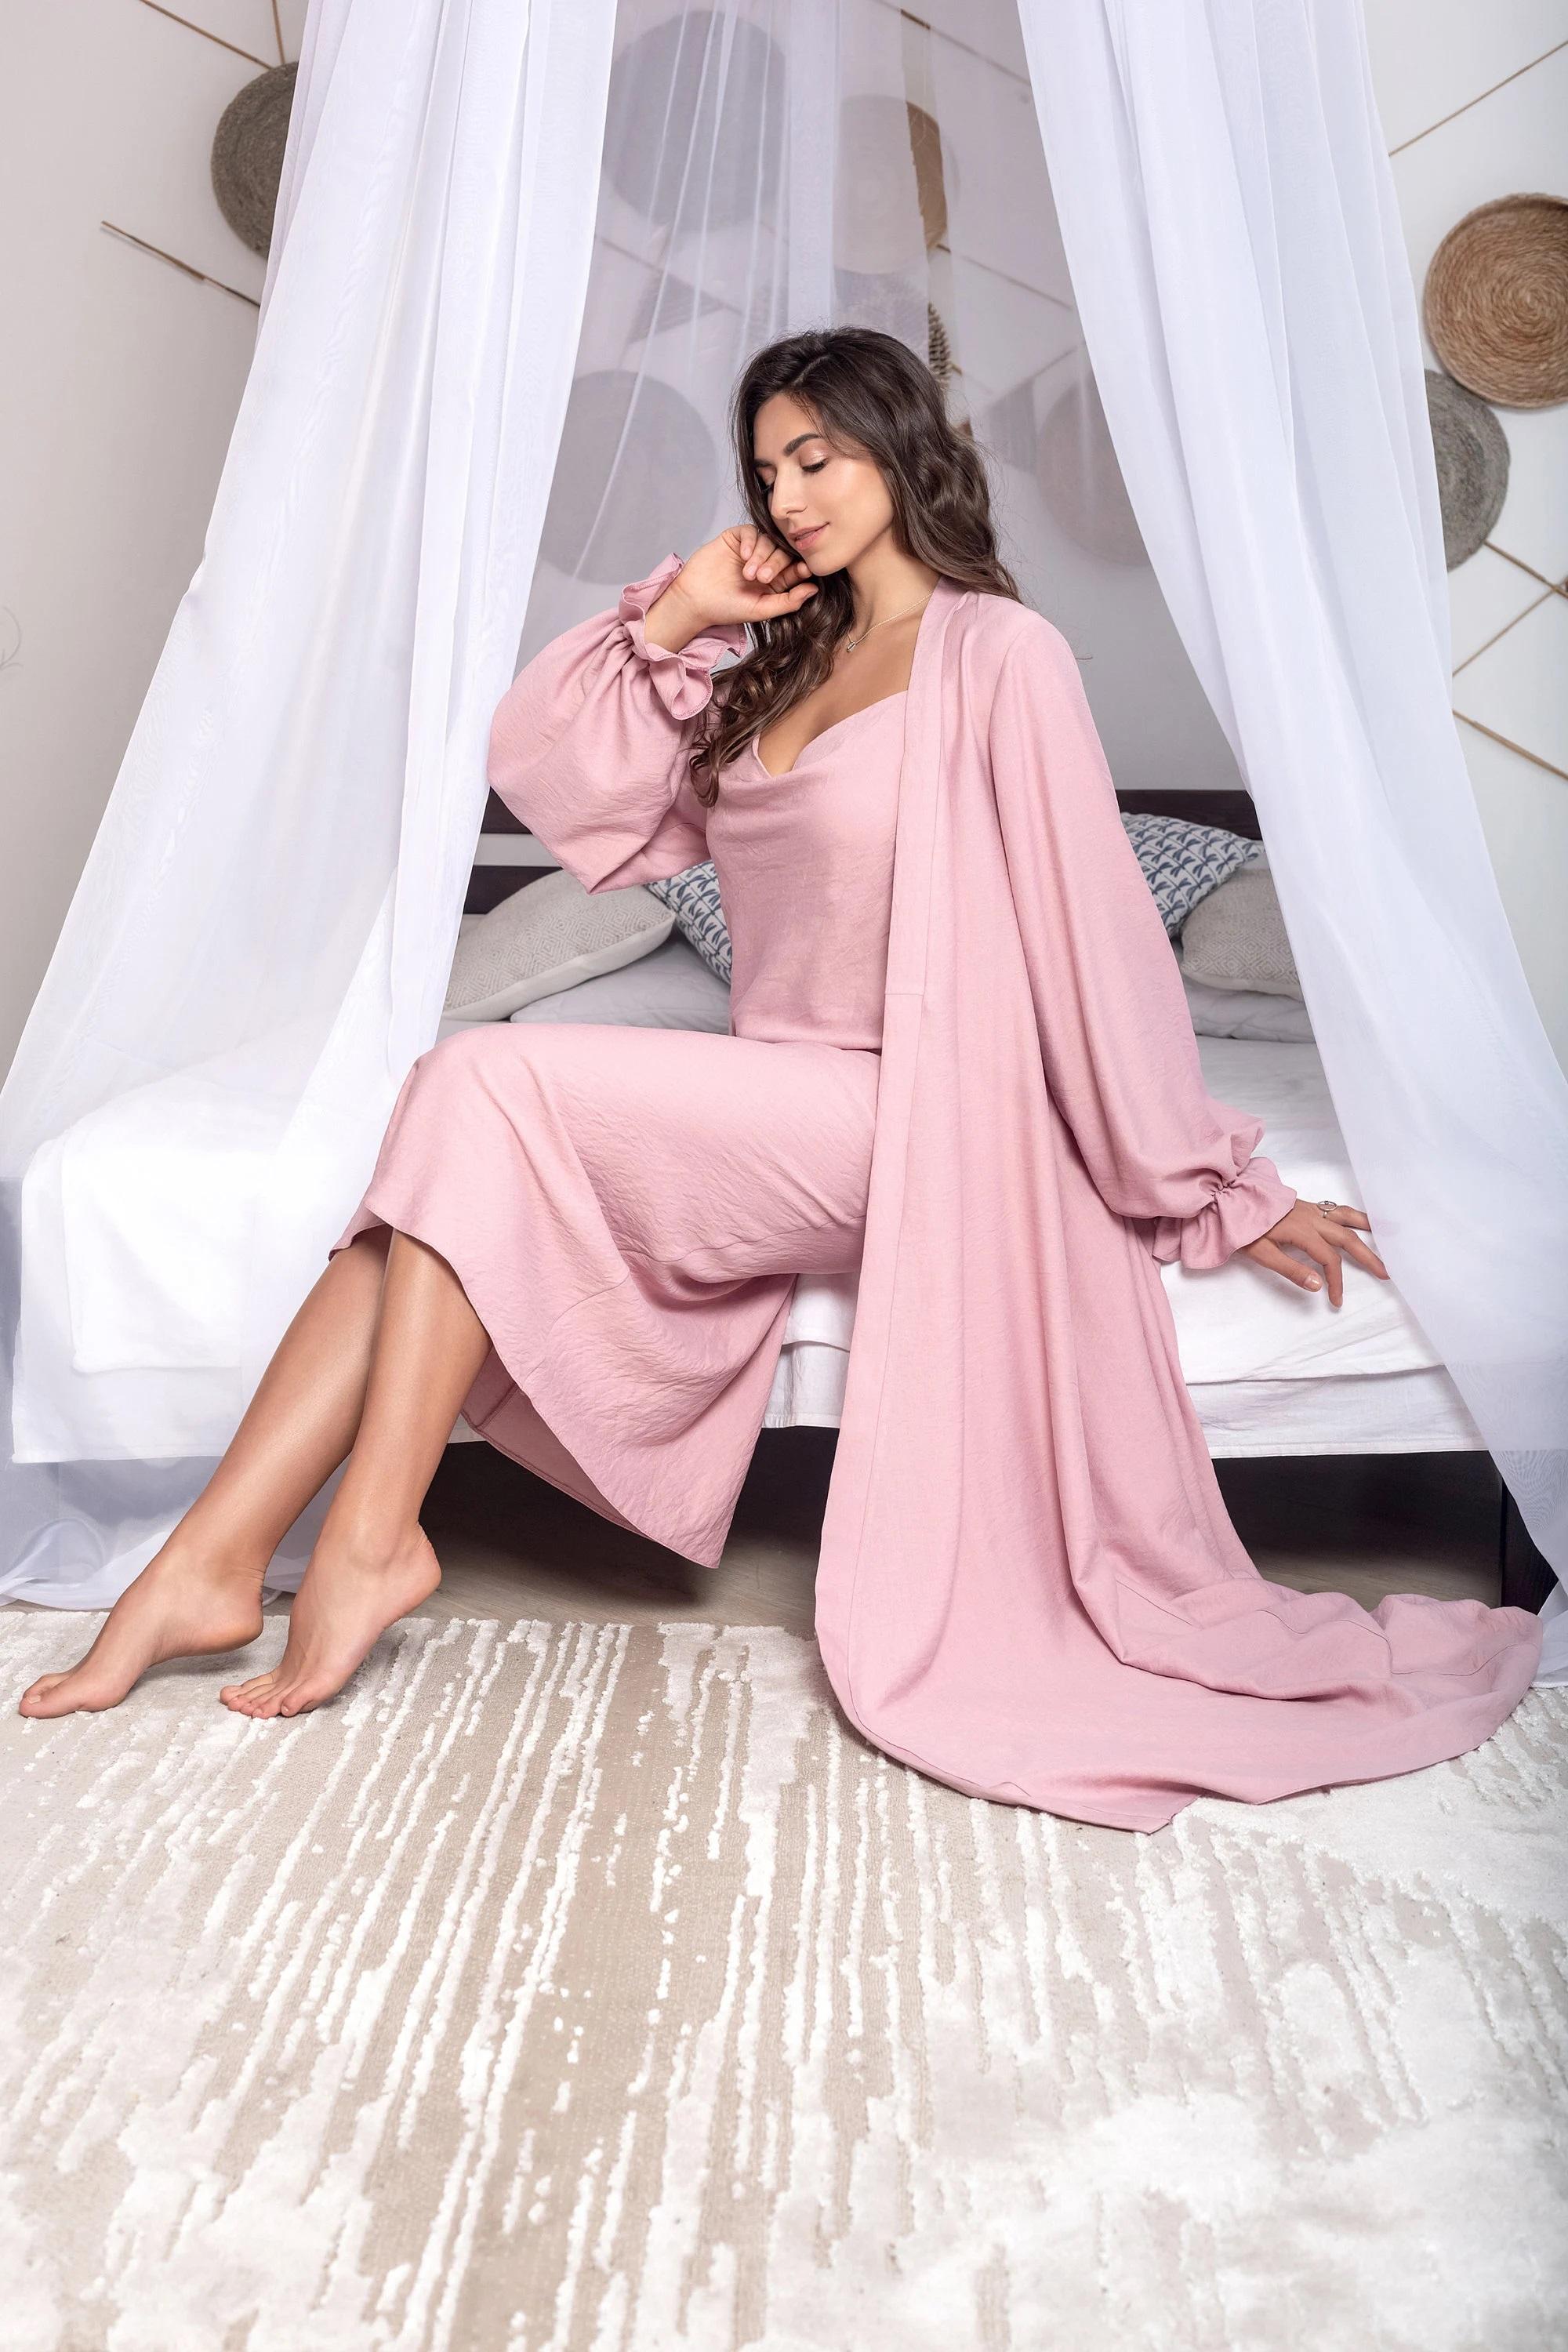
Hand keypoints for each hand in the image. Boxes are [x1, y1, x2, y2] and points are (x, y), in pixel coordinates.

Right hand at [660, 523, 819, 632]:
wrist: (695, 600)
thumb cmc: (726, 609)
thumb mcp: (761, 610)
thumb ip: (789, 602)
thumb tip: (814, 589)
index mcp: (775, 582)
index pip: (795, 569)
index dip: (801, 568)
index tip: (804, 570)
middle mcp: (766, 564)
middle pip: (783, 553)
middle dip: (776, 564)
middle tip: (762, 578)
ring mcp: (751, 550)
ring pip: (768, 541)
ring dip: (761, 556)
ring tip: (748, 573)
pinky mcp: (736, 538)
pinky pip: (751, 531)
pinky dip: (751, 542)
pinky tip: (743, 556)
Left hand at [1239, 1198, 1388, 1306]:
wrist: (1230, 1200)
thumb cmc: (1243, 1229)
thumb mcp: (1262, 1254)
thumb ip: (1291, 1269)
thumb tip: (1319, 1285)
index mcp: (1302, 1232)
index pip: (1329, 1260)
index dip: (1337, 1282)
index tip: (1336, 1300)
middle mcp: (1312, 1218)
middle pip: (1347, 1239)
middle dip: (1368, 1257)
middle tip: (1385, 1273)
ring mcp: (1310, 1209)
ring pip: (1346, 1217)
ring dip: (1367, 1229)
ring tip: (1388, 1237)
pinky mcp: (1307, 1205)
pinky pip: (1337, 1209)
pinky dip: (1354, 1216)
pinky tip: (1361, 1221)